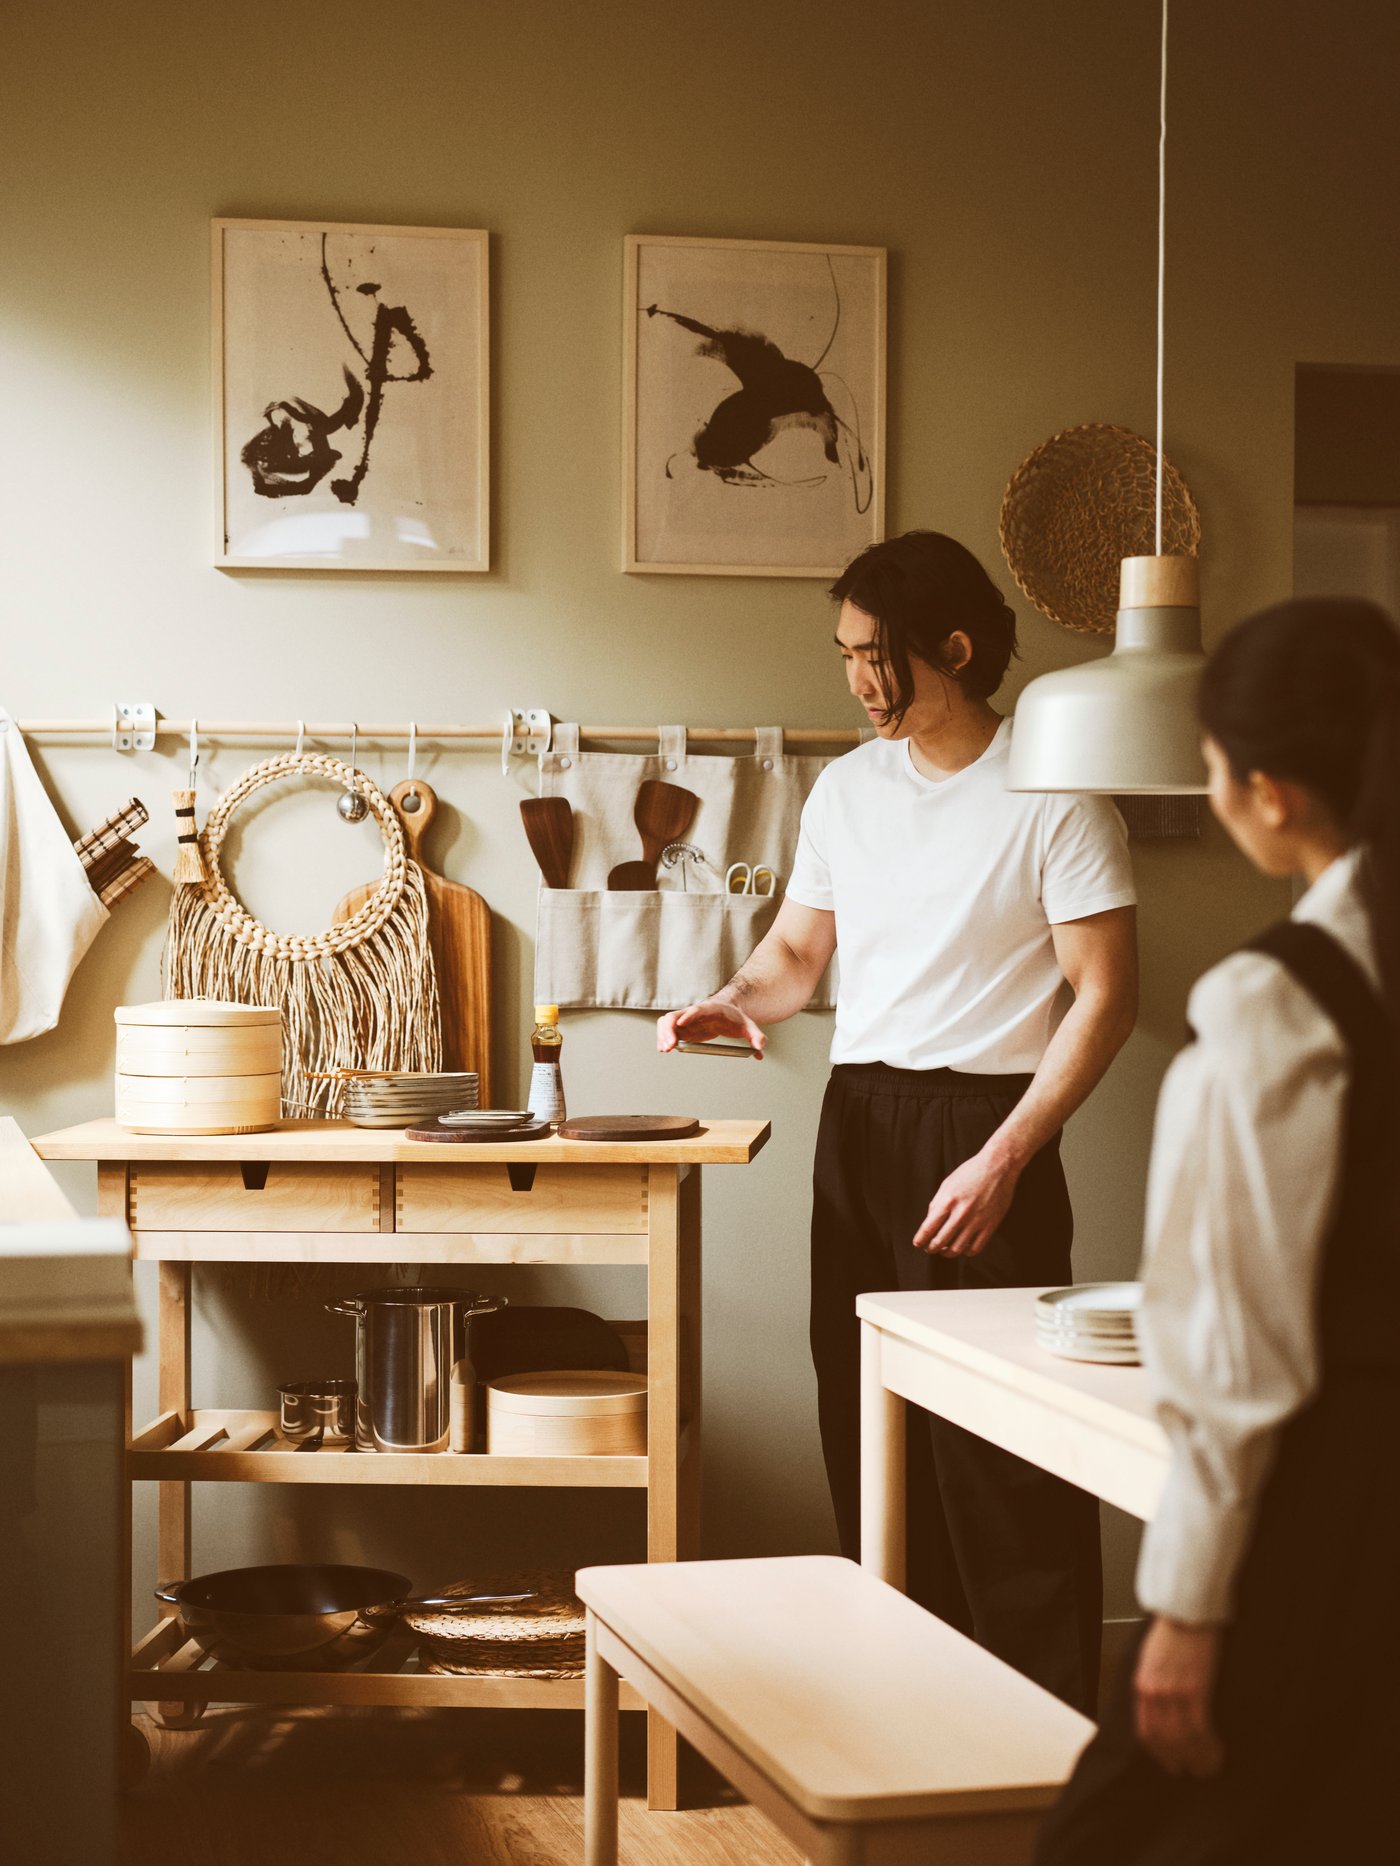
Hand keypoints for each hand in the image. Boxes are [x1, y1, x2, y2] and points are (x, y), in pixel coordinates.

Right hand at [657, 1000, 766, 1055]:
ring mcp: (686, 1020)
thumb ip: (756, 1036)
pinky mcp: (682, 1028)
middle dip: (669, 1030)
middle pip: (675, 1016)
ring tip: (665, 1050)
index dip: (689, 1016)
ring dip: (663, 1035)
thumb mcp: (749, 1026)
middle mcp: (694, 1013)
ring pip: (666, 1022)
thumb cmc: (735, 1017)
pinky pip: (668, 1031)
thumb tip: (759, 1049)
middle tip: (669, 1047)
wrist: (728, 1011)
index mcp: (710, 1009)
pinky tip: (665, 1049)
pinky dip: (664, 1039)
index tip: (682, 1024)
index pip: (697, 1009)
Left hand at [912, 1149, 1016, 1255]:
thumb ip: (937, 1203)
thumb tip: (930, 1222)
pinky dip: (966, 1252)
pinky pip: (976, 1248)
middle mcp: (962, 1213)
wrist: (998, 1166)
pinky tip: (963, 1247)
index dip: (921, 1239)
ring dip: (947, 1253)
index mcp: (948, 1201)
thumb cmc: (971, 1172)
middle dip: (931, 1248)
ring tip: (944, 1250)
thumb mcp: (947, 1183)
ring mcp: (977, 1221)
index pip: (928, 1228)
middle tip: (929, 1248)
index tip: (918, 1243)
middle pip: (940, 1241)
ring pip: (957, 1248)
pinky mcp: (991, 1225)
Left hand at [1133, 1616, 1223, 1777]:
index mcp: (1141, 1685)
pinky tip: (1217, 1751)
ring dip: (1198, 1758)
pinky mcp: (1196, 1690)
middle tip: (1194, 1771)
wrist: (1186, 1612)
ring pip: (1183, 1739)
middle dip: (1180, 1761)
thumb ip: (1152, 1685)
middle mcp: (1154, 1693)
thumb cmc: (1171, 1632)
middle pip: (1165, 1740)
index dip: (1159, 1753)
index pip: (1146, 1731)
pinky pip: (1200, 1729)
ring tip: (1209, 1767)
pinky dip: (1209, 1746)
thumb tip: (1160, 1710)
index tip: (1170, 1763)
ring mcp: (1174, 1693)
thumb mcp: (1150, 1659)